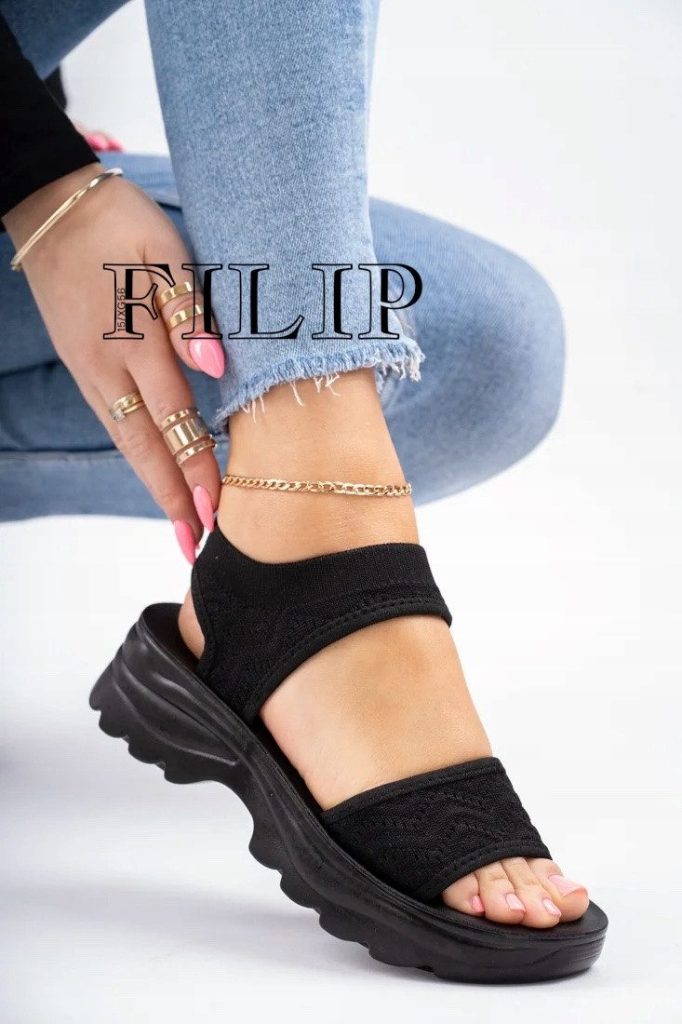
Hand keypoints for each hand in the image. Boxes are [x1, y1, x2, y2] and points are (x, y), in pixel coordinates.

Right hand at [3, 163, 224, 556]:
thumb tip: (217, 367)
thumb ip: (189, 310)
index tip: (215, 513)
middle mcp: (106, 369)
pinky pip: (115, 423)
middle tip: (196, 548)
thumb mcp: (163, 251)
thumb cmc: (120, 224)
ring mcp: (89, 371)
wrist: (51, 207)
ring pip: (127, 442)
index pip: (175, 419)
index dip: (196, 469)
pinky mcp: (83, 367)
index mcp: (132, 341)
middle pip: (145, 448)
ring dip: (156, 487)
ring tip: (182, 526)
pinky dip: (140, 457)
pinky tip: (156, 475)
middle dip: (174, 500)